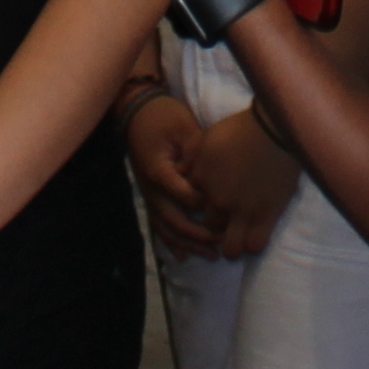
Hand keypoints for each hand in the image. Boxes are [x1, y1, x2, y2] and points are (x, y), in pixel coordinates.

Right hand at [125, 86, 228, 256]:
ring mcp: (149, 195)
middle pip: (175, 222)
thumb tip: (213, 180)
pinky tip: (183, 257)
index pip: (185, 196)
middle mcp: (152, 189)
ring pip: (167, 229)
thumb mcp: (185, 128)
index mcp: (160, 172)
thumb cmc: (165, 116)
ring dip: (189, 245)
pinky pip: (159, 225)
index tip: (229, 211)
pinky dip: (171, 242)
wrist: (139, 111)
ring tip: (212, 255)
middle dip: (200, 236)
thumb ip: (198, 156)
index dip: (206, 206)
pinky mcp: (151, 197)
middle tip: (224, 241)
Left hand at [188, 103, 304, 260]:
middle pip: (210, 225)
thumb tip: (183, 171)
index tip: (213, 198)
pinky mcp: (266, 215)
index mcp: (202, 179)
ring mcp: (242, 211)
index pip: (192, 202)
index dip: (203, 201)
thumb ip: (196, 158)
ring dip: (233, 244)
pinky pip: (255, 246)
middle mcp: (218, 199)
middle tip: (228, 217)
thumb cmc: (242, 126)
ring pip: (230, 248)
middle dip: (217, 223)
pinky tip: (255, 236)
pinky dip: (253, 244)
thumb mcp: (209, 137)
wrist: (274, 128)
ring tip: (240, 237)